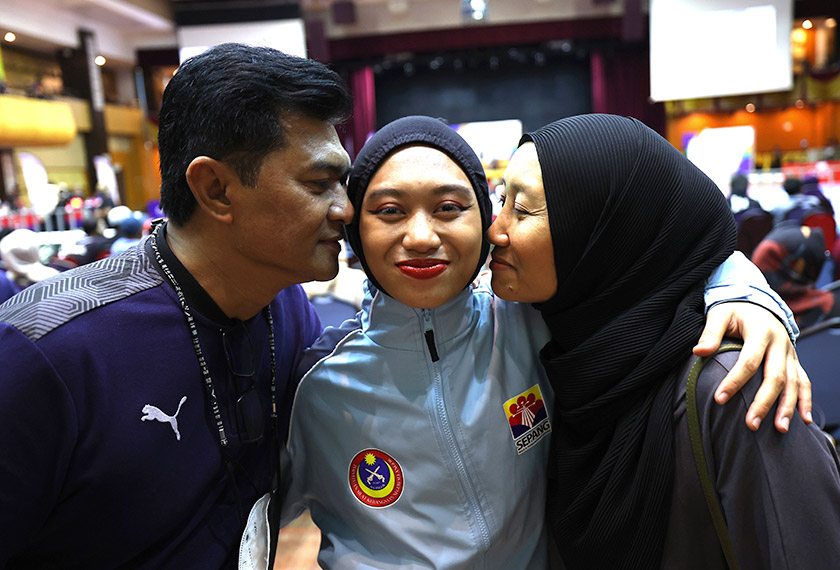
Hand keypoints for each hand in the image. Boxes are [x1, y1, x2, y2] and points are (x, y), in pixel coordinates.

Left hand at [693, 301, 811, 432]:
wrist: (758, 303)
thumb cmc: (735, 311)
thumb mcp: (720, 315)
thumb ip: (710, 333)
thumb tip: (698, 352)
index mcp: (761, 332)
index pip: (749, 361)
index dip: (735, 381)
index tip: (719, 399)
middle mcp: (780, 344)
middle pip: (775, 377)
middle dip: (763, 403)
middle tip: (750, 424)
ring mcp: (790, 353)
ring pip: (793, 383)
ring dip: (787, 407)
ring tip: (779, 429)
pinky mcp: (794, 360)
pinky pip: (803, 381)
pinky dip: (805, 400)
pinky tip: (804, 420)